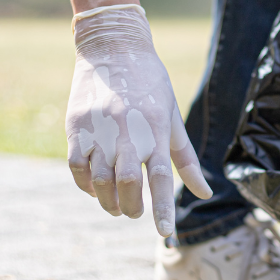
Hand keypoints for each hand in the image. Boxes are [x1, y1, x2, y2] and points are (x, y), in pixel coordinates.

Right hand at [66, 5, 212, 235]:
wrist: (113, 46)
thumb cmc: (150, 85)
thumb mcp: (171, 118)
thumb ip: (185, 159)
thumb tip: (204, 194)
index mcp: (155, 129)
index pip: (162, 176)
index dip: (163, 207)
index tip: (165, 232)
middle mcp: (127, 130)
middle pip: (128, 184)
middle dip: (132, 208)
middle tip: (134, 213)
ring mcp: (98, 129)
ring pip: (100, 181)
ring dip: (108, 202)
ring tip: (116, 206)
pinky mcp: (75, 127)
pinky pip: (76, 168)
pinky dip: (86, 185)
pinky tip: (95, 188)